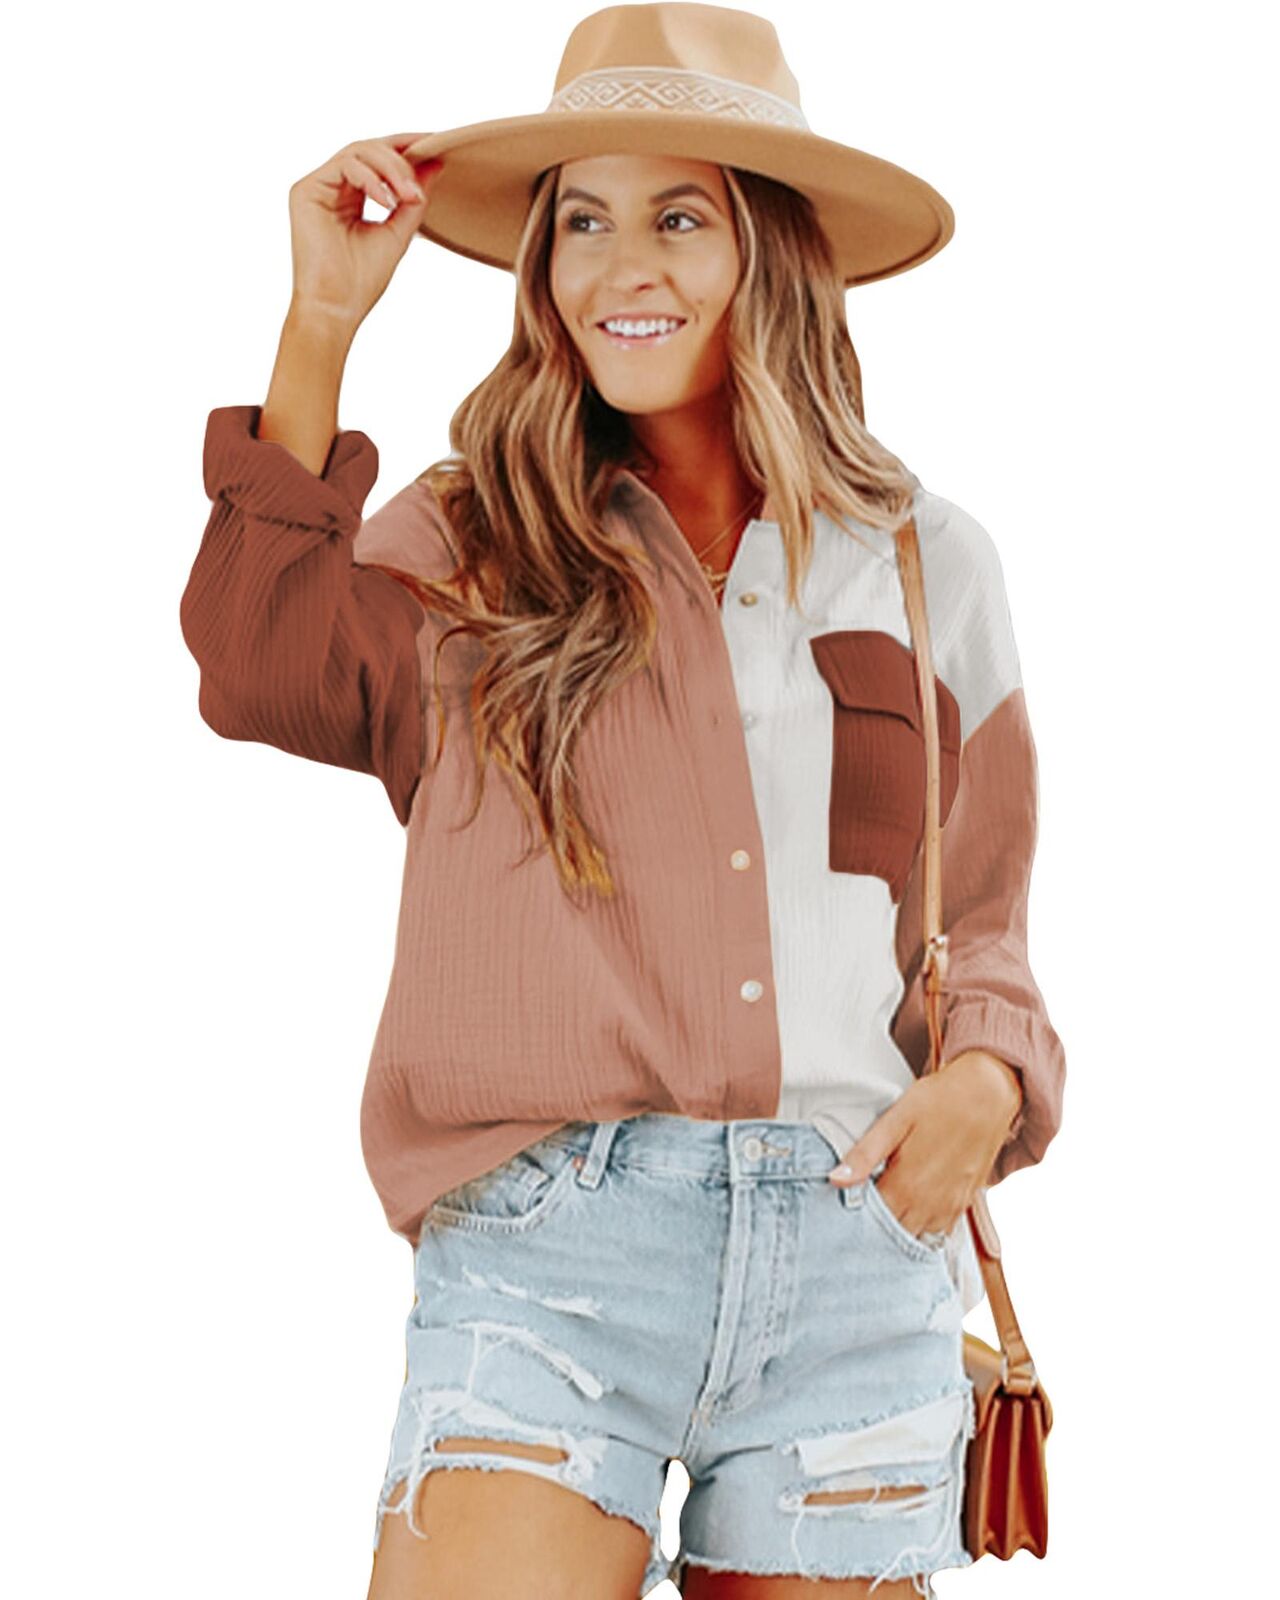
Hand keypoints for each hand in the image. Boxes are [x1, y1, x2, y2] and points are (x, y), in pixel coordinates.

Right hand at [286, 134, 445, 332]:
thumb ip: (413, 199)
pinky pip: (344, 165)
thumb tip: (435, 163)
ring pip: (358, 151)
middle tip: (422, 182)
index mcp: (352, 196)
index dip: (406, 145)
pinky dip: (371, 178)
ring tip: (408, 195)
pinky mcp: (306, 190)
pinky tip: (388, 201)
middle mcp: (333, 187)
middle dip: (401, 160)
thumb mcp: (398, 232)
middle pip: (369, 149)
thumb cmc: (362, 281)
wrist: (337, 308)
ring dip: (390, 168)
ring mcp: (318, 187)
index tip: (436, 141)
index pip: (379, 159)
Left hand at [827, 1051, 1023, 1237]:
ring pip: (917, 1238)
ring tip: (883, 1213)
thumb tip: (835, 1179)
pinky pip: (940, 1233)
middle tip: (858, 1211)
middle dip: (874, 1229)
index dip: (853, 1216)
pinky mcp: (964, 1203)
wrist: (988, 1094)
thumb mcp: (896, 1119)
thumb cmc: (938, 1100)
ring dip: (899, 1232)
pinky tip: (911, 1212)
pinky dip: (923, 1229)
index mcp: (906, 1184)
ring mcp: (949, 1206)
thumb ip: (865, 1153)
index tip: (841, 1207)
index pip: (871, 1221)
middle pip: (893, 1235)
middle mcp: (929, 1204)